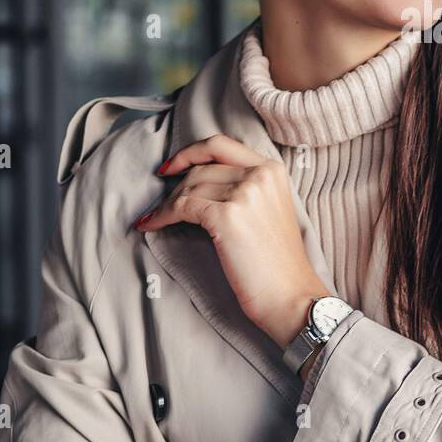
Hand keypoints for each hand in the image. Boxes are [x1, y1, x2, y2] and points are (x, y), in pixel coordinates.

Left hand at [133, 134, 330, 348]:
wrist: (291, 295)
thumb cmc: (279, 264)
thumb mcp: (271, 210)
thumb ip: (247, 188)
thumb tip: (200, 183)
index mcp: (272, 169)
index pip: (221, 145)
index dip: (190, 152)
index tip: (171, 166)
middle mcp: (260, 174)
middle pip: (202, 168)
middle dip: (176, 186)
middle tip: (163, 206)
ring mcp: (245, 193)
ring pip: (189, 187)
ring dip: (166, 204)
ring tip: (155, 219)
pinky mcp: (227, 217)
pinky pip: (182, 207)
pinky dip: (161, 216)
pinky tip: (150, 225)